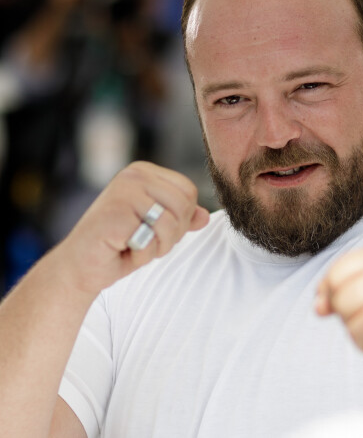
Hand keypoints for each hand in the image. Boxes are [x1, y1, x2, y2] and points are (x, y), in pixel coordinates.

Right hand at [55, 161, 209, 297]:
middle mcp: (134, 175)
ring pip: (171, 222)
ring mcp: (123, 191)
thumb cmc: (118, 246)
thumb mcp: (156, 230)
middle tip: (146, 242)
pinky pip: (152, 238)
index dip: (182, 218)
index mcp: (144, 172)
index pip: (188, 191)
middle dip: (172, 234)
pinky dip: (143, 254)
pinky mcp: (116, 212)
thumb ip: (181, 219)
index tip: (156, 230)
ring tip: (135, 246)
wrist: (79, 268)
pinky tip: (123, 251)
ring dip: (158, 246)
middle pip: (184, 204)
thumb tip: (205, 216)